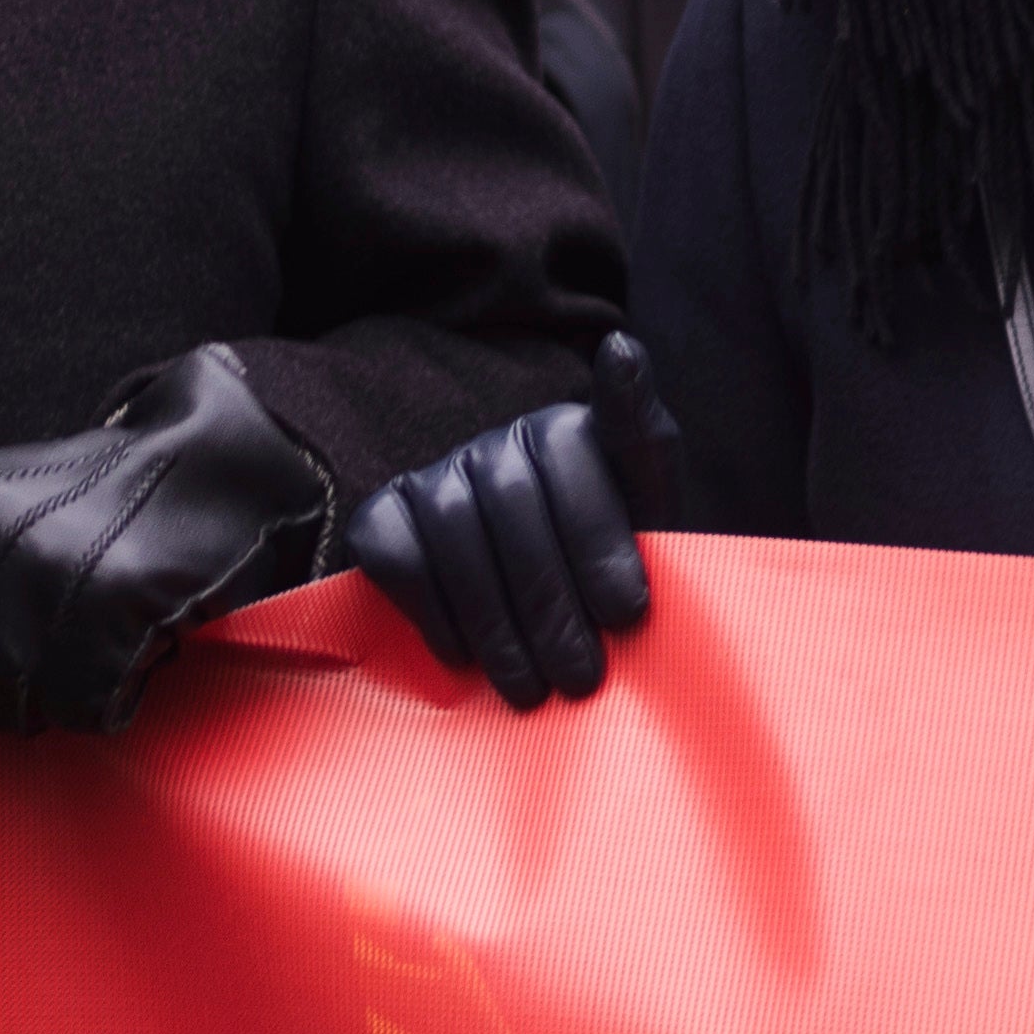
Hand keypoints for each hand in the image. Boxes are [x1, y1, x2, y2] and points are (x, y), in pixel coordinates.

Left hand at [0, 344, 331, 733]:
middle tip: (62, 631)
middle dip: (2, 686)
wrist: (224, 467)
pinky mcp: (111, 597)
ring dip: (66, 691)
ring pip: (11, 705)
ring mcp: (41, 560)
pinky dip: (120, 692)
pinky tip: (141, 639)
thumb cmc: (104, 510)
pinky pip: (86, 706)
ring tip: (103, 629)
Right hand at [345, 361, 653, 711]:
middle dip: (551, 599)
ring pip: (453, 527)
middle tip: (580, 676)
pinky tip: (464, 656)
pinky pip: (395, 551)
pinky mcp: (386, 515)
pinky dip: (430, 607)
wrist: (548, 615)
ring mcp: (435, 474)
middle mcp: (495, 442)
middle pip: (511, 499)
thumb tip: (621, 346)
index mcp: (564, 428)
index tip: (629, 612)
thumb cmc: (605, 563)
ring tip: (530, 687)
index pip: (573, 453)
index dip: (600, 534)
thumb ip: (643, 438)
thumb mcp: (647, 508)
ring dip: (495, 618)